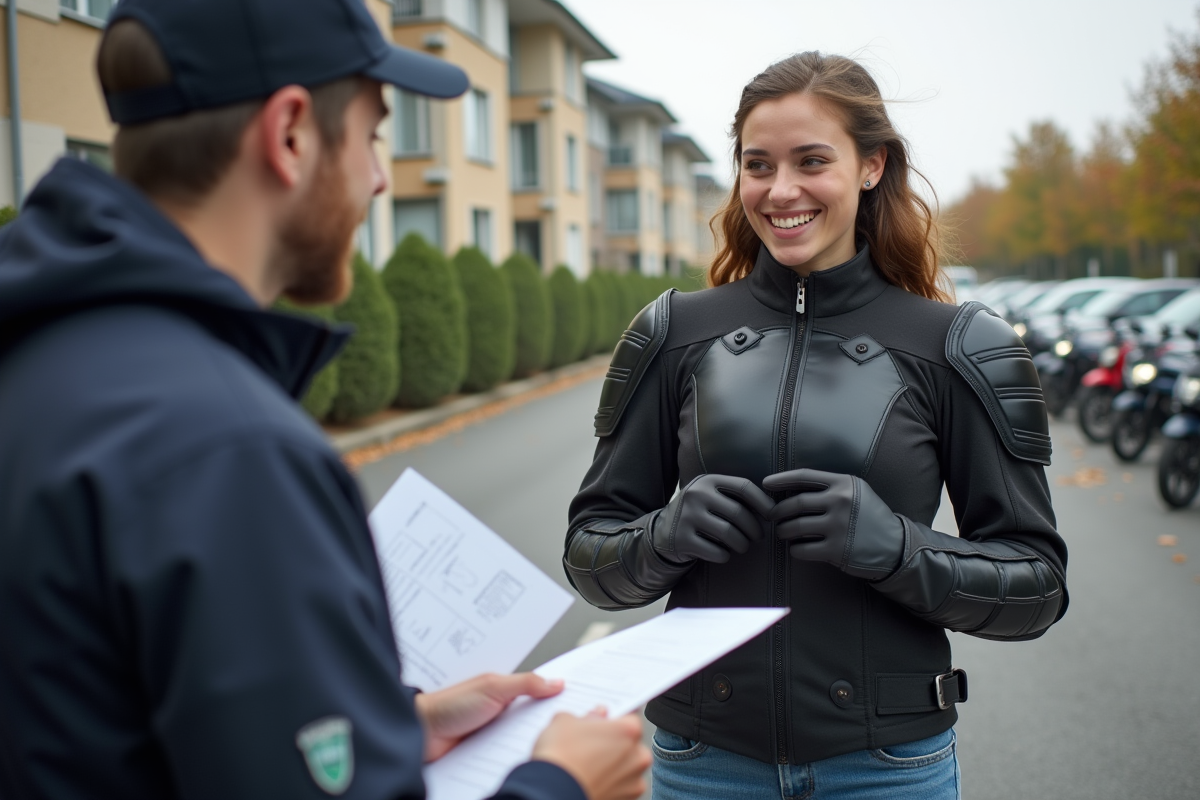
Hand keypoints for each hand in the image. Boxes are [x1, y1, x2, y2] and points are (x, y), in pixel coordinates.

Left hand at [414, 672, 563, 760]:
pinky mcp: (485, 754)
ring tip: (547, 750)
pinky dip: (512, 759)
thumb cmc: (449, 705)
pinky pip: (505, 758)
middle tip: (567, 731)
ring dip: (528, 744)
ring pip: (521, 741)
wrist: (420, 733)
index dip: (556, 697)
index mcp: (505, 692)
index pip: (538, 693)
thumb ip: (525, 684)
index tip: (578, 703)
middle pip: (533, 720)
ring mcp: (493, 734)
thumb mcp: (492, 687)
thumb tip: (557, 683)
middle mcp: (501, 712)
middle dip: (546, 725)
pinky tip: (523, 763)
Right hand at [532, 708, 650, 799]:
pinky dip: (609, 784)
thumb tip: (594, 717)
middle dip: (613, 743)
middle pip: (629, 744)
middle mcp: (638, 756)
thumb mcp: (565, 721)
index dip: (611, 720)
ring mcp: (634, 782)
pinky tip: (590, 781)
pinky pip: (621, 787)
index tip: (600, 723)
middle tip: (590, 745)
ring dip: (612, 765)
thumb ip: (586, 716)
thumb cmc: (561, 757)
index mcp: (629, 730)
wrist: (552, 793)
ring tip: (587, 766)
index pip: (627, 717)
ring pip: (626, 767)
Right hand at [650, 474, 774, 563]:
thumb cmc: (699, 513)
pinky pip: (716, 552)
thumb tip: (773, 508)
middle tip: (758, 537)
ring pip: (729, 534)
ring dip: (742, 544)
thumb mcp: (711, 495)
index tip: (773, 515)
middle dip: (754, 529)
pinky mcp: (682, 539)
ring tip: (743, 546)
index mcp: (707, 480)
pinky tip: (724, 554)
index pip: (743, 486)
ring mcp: (686, 517)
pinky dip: (725, 556)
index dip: (763, 502)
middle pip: (739, 513)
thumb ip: (734, 496)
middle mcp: (696, 495)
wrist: (663, 531)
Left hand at [763, 468, 904, 579]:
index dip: (781, 479)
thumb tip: (791, 488)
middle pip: (795, 503)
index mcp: (843, 483)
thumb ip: (830, 486)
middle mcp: (840, 502)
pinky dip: (794, 550)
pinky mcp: (836, 549)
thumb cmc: (870, 517)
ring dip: (783, 531)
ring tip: (783, 533)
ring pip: (795, 526)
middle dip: (778, 511)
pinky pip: (802, 549)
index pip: (804, 476)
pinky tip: (796, 548)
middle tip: (772, 516)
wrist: (895, 545)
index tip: (765, 484)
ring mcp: (838, 526)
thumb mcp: (856, 492)